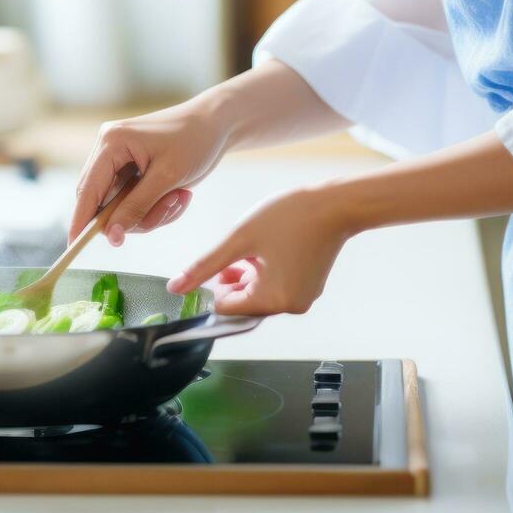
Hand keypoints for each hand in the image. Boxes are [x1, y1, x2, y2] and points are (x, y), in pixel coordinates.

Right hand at [68, 98, 230, 245]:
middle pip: (103, 202)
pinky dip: (155, 207)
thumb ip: (136, 207)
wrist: (217, 124)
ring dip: (150, 213)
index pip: (87, 189)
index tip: (74, 247)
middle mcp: (109, 150)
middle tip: (165, 212)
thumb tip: (112, 235)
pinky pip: (133, 202)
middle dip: (134, 216)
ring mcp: (120, 161)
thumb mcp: (168, 177)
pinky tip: (178, 195)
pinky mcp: (133, 171)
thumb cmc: (195, 141)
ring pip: (121, 207)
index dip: (81, 220)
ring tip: (179, 198)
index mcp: (112, 143)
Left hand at [166, 187, 352, 315]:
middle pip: (243, 302)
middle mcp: (291, 306)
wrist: (336, 203)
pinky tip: (269, 247)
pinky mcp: (309, 287)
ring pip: (259, 293)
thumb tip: (176, 288)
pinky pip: (276, 286)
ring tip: (257, 244)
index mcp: (274, 300)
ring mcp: (303, 298)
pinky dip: (266, 271)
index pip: (226, 308)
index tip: (221, 260)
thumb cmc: (292, 216)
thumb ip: (205, 265)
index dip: (216, 284)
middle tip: (240, 249)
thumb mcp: (239, 239)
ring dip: (249, 272)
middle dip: (234, 278)